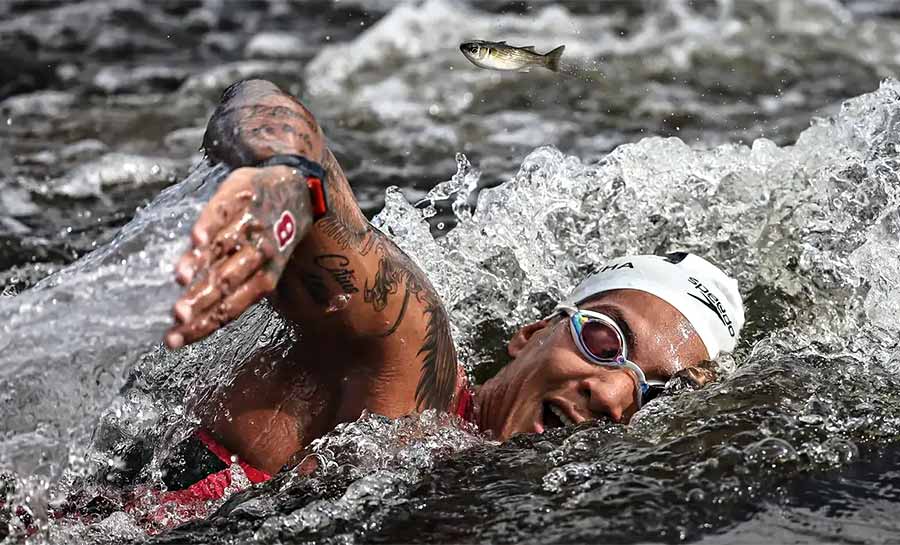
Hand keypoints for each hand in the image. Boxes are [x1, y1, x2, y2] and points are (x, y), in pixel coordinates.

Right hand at [165, 165, 312, 348]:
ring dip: (203, 263)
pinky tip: (196, 239)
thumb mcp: (262, 266)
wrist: (297, 188)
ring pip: (225, 248)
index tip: (173, 340)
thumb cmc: (271, 236)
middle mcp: (261, 254)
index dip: (203, 324)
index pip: (230, 308)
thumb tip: (190, 315)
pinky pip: (224, 213)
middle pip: (227, 281)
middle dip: (202, 300)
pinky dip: (210, 225)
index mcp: (266, 278)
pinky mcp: (242, 197)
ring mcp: (251, 225)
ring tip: (181, 279)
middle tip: (177, 315)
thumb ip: (231, 286)